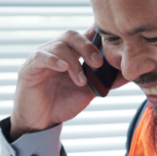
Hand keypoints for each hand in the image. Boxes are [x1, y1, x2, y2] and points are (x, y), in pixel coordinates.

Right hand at [9, 27, 125, 138]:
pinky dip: (53, 60)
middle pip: (71, 35)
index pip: (83, 34)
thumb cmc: (62, 104)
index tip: (111, 40)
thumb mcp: (88, 92)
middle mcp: (54, 51)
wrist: (41, 123)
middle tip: (98, 63)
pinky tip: (63, 68)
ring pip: (58, 45)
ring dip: (73, 62)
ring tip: (80, 80)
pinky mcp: (28, 68)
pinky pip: (40, 57)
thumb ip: (105, 81)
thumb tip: (128, 74)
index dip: (96, 33)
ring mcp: (41, 58)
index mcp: (70, 53)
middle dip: (87, 46)